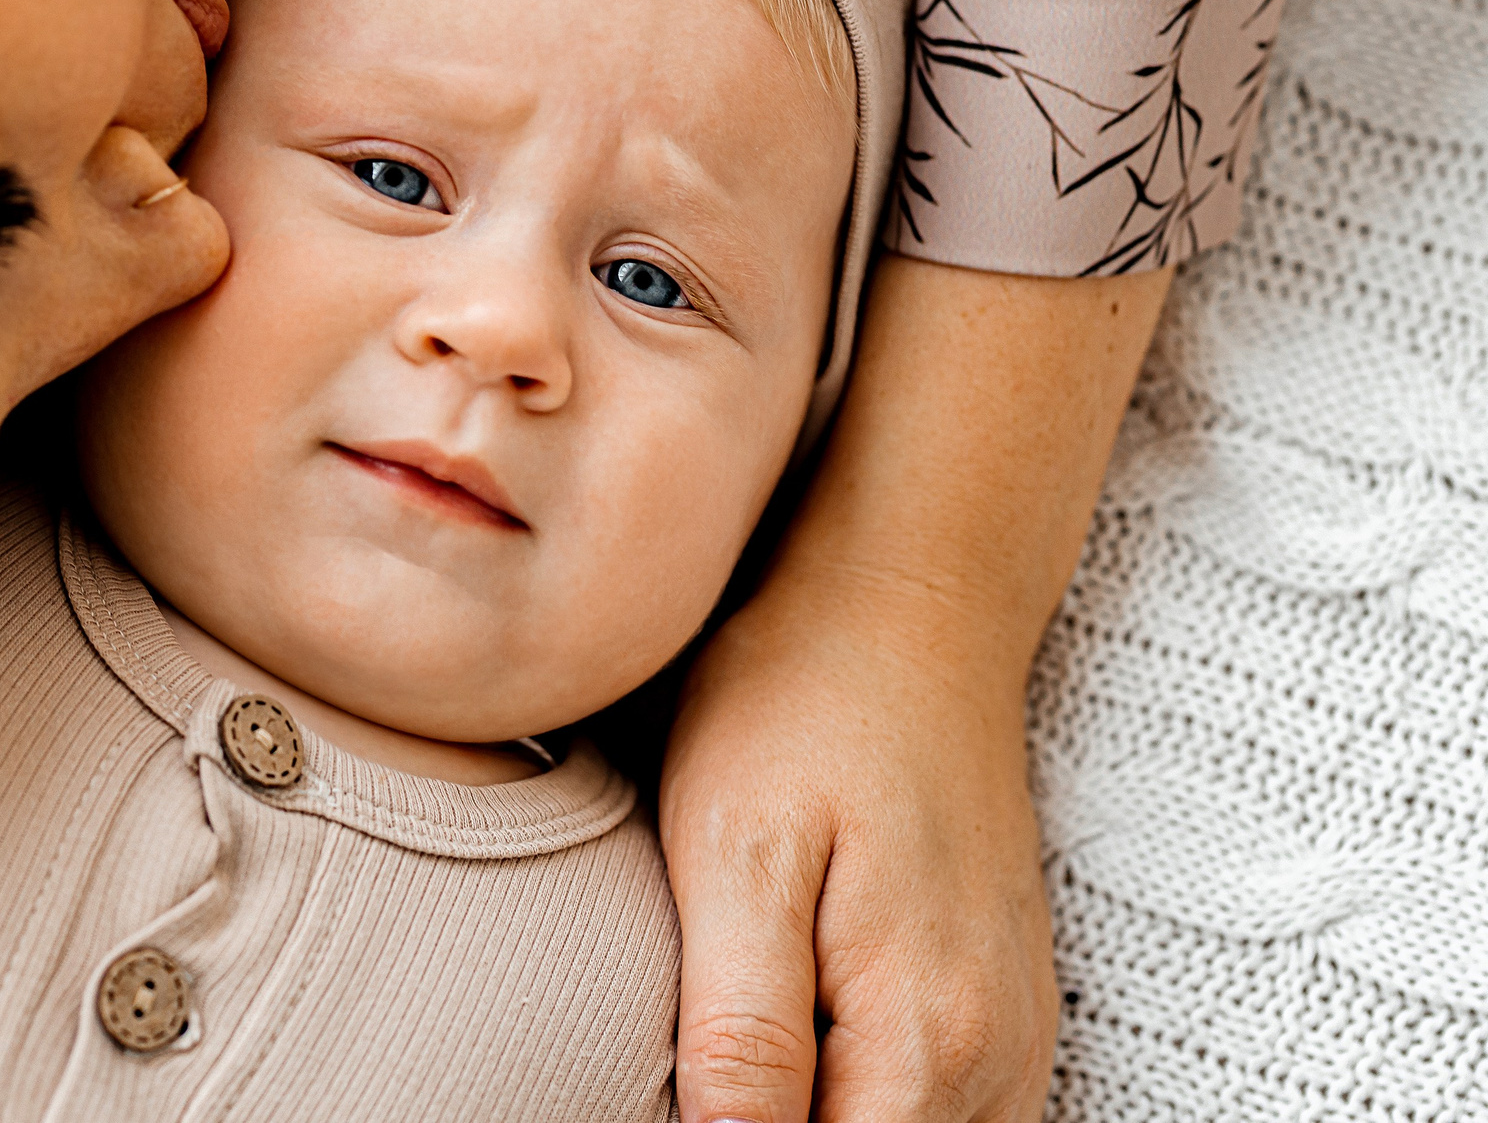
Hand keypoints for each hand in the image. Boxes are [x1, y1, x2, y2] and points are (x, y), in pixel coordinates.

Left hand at [657, 254, 1172, 1122]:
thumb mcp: (736, 852)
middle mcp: (994, 1057)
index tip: (659, 1098)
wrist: (904, 600)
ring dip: (831, 1122)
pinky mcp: (1002, 1002)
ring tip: (727, 1066)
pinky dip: (878, 1108)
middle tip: (682, 1070)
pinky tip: (802, 1066)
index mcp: (925, 1037)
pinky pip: (955, 1115)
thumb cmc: (798, 704)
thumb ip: (742, 1028)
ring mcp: (1011, 1032)